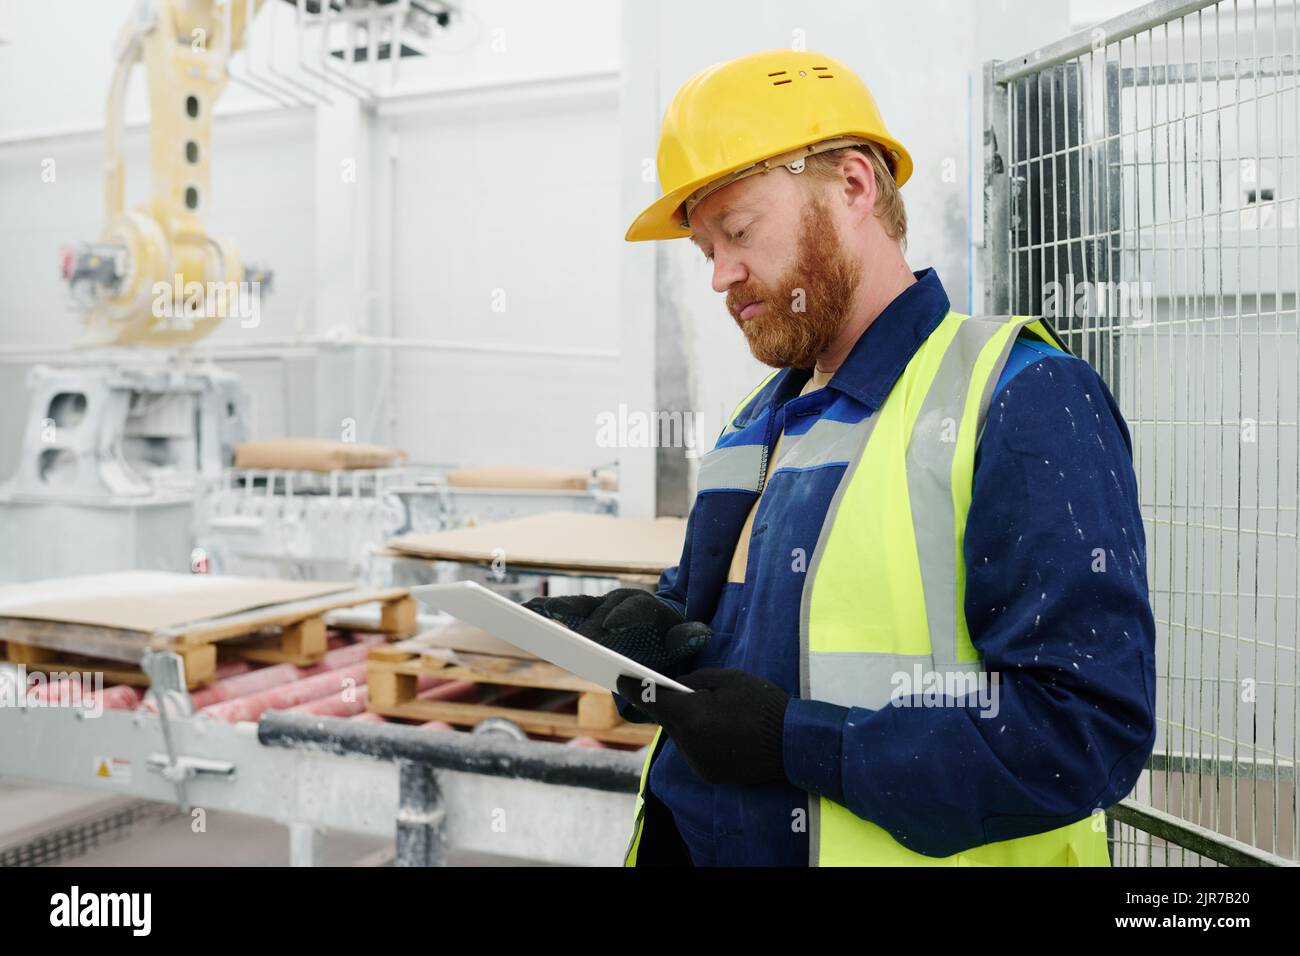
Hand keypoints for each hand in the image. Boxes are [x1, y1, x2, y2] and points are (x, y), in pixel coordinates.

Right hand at [523, 589, 709, 673]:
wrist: (662, 634)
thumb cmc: (671, 641)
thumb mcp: (684, 641)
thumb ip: (689, 637)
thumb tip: (701, 633)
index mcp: (647, 606)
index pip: (634, 608)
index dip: (622, 616)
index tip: (609, 627)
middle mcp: (621, 601)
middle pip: (601, 609)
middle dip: (588, 625)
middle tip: (574, 641)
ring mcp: (600, 607)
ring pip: (578, 605)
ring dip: (556, 608)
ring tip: (531, 611)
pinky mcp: (585, 616)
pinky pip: (564, 611)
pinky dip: (546, 609)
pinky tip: (525, 610)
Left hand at [615, 669, 789, 785]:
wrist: (792, 745)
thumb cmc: (763, 705)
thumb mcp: (730, 679)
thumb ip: (697, 680)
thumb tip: (677, 686)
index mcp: (692, 714)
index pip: (653, 699)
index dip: (634, 688)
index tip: (619, 680)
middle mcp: (689, 741)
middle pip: (666, 718)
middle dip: (668, 705)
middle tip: (674, 692)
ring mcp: (697, 761)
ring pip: (679, 736)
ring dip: (686, 724)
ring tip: (709, 714)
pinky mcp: (708, 775)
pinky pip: (693, 752)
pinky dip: (698, 741)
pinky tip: (719, 732)